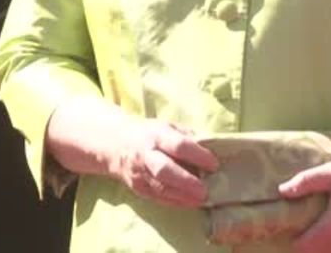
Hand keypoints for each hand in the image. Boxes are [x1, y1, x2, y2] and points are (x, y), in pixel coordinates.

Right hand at [103, 115, 218, 208]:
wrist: (116, 144)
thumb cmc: (150, 134)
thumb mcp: (169, 127)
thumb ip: (188, 137)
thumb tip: (212, 147)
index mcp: (157, 136)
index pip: (178, 145)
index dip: (197, 155)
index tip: (214, 164)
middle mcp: (146, 155)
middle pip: (164, 170)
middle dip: (186, 181)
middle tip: (205, 189)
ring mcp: (140, 173)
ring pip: (160, 187)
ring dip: (182, 196)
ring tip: (202, 199)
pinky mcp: (138, 187)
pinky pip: (157, 197)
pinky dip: (175, 202)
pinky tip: (190, 203)